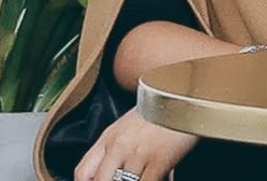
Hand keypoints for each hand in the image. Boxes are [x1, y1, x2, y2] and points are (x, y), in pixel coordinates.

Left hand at [73, 107, 198, 180]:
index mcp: (108, 137)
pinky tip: (161, 179)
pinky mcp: (159, 159)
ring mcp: (138, 152)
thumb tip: (113, 169)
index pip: (82, 172)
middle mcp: (119, 145)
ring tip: (139, 178)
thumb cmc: (160, 108)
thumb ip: (116, 146)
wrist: (184, 93)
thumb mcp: (129, 124)